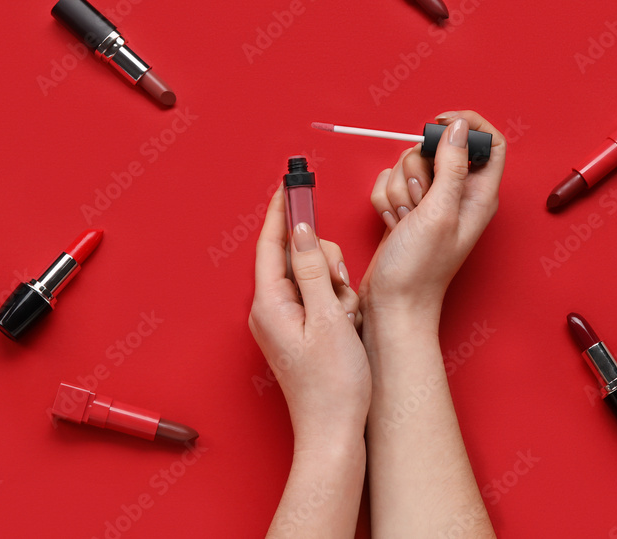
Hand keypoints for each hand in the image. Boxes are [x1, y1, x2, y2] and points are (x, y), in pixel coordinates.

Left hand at [249, 188, 370, 450]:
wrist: (335, 433)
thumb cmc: (333, 383)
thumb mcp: (329, 317)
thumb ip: (313, 268)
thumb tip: (300, 230)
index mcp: (270, 303)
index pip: (271, 243)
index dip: (281, 210)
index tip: (290, 183)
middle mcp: (270, 309)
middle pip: (295, 258)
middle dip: (324, 262)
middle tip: (341, 288)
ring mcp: (283, 322)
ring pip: (312, 277)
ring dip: (335, 287)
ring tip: (346, 318)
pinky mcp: (298, 331)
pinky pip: (318, 299)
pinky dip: (336, 304)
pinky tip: (347, 326)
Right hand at [359, 111, 505, 330]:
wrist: (392, 303)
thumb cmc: (421, 270)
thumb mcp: (439, 212)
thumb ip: (452, 165)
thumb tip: (460, 127)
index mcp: (479, 194)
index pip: (488, 142)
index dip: (467, 125)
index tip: (439, 123)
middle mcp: (457, 194)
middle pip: (437, 148)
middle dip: (417, 169)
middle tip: (419, 202)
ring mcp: (430, 201)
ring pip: (408, 164)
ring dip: (398, 189)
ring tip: (405, 220)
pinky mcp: (406, 208)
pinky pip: (389, 182)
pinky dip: (385, 200)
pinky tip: (392, 224)